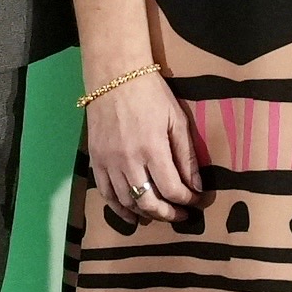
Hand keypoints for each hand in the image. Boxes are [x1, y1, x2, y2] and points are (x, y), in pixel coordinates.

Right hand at [80, 62, 202, 226]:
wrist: (114, 77)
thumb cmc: (152, 95)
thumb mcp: (177, 120)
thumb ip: (187, 156)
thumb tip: (196, 186)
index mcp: (153, 149)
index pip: (172, 189)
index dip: (187, 201)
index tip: (195, 201)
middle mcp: (129, 160)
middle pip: (149, 202)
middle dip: (168, 214)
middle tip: (180, 215)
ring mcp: (109, 162)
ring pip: (127, 202)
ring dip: (145, 213)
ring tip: (159, 215)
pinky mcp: (95, 160)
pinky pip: (106, 193)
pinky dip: (119, 208)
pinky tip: (131, 215)